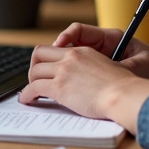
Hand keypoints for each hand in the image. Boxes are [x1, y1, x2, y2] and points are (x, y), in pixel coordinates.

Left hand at [19, 45, 148, 130]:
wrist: (122, 94)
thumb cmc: (121, 87)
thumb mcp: (106, 68)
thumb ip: (91, 69)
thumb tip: (87, 80)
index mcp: (82, 51)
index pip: (55, 49)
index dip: (46, 59)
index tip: (46, 69)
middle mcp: (70, 57)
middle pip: (39, 55)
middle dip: (34, 67)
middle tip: (36, 79)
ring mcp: (63, 72)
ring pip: (34, 71)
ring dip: (30, 81)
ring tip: (31, 92)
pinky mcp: (58, 88)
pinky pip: (33, 88)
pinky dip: (26, 94)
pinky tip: (26, 100)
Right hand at [49, 23, 148, 84]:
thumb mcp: (139, 66)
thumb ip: (121, 69)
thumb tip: (106, 75)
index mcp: (110, 38)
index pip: (79, 31)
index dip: (65, 38)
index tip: (60, 49)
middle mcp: (102, 47)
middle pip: (69, 44)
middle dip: (55, 55)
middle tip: (45, 67)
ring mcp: (100, 60)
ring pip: (70, 60)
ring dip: (59, 69)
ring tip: (49, 81)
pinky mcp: (101, 74)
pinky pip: (78, 74)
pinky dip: (69, 81)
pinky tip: (65, 92)